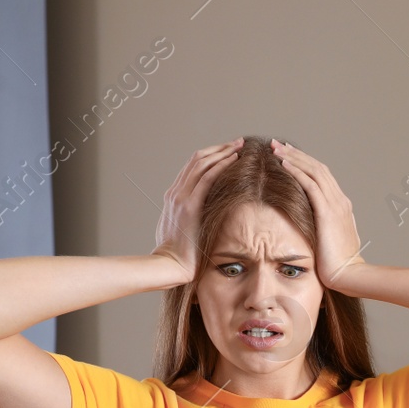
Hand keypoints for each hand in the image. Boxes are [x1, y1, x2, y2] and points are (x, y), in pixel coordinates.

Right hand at [152, 137, 244, 284]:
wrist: (169, 265)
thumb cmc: (178, 255)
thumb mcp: (182, 231)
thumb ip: (190, 219)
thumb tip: (204, 220)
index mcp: (173, 196)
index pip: (192, 167)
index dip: (211, 156)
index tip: (227, 151)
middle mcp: (176, 192)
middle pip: (197, 160)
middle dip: (219, 148)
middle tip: (237, 142)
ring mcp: (181, 197)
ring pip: (202, 164)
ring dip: (222, 152)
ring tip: (239, 145)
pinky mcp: (190, 206)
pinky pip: (207, 178)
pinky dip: (220, 165)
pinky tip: (233, 159)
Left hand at [271, 140, 366, 290]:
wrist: (348, 275)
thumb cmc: (336, 265)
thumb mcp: (327, 241)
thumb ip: (318, 229)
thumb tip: (304, 227)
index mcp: (341, 206)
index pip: (322, 176)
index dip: (304, 163)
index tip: (287, 155)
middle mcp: (340, 200)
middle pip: (317, 168)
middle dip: (296, 154)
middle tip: (277, 144)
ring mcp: (335, 204)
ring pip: (314, 171)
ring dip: (294, 157)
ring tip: (276, 148)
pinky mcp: (328, 212)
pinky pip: (310, 185)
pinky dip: (297, 171)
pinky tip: (284, 163)